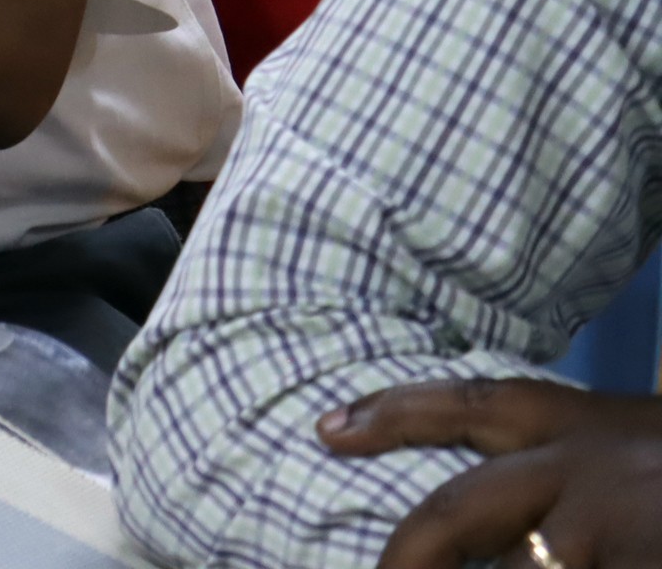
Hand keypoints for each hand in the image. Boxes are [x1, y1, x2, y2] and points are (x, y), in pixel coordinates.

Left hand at [323, 376, 661, 567]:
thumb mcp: (642, 449)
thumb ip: (574, 468)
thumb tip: (518, 519)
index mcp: (584, 426)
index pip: (473, 406)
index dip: (394, 414)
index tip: (328, 428)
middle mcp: (586, 467)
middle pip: (457, 510)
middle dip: (407, 557)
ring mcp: (613, 525)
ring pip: (513, 568)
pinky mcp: (644, 567)